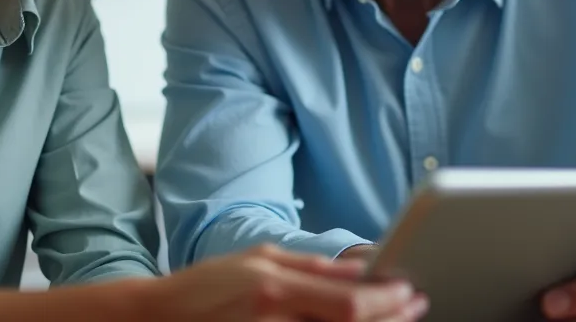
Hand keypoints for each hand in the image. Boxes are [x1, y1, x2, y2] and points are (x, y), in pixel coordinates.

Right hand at [151, 244, 427, 321]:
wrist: (159, 318)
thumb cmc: (206, 286)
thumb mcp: (258, 259)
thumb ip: (312, 266)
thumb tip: (361, 265)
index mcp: (274, 288)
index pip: (349, 300)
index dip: (388, 299)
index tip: (411, 290)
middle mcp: (276, 319)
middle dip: (392, 317)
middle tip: (416, 306)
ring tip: (397, 319)